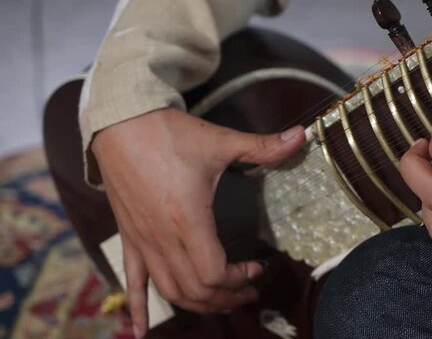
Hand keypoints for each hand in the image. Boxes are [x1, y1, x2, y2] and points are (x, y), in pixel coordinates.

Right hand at [92, 108, 304, 337]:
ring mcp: (143, 242)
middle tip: (248, 291)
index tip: (257, 267)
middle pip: (195, 291)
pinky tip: (141, 332)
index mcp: (188, 220)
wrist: (119, 123)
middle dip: (226, 297)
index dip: (238, 279)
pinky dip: (139, 308)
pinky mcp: (129, 237)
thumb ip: (263, 146)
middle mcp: (162, 239)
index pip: (213, 274)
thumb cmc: (168, 133)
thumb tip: (303, 136)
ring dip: (197, 304)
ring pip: (169, 291)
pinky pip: (132, 281)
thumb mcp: (220, 141)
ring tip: (220, 301)